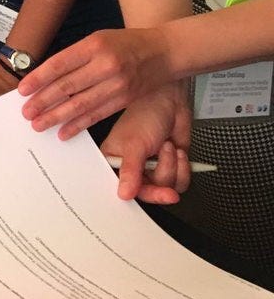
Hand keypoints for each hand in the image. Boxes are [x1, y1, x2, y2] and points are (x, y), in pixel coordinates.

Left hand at [18, 27, 173, 139]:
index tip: (22, 90)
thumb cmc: (125, 44)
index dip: (38, 78)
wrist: (164, 52)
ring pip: (81, 104)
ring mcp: (117, 84)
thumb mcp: (97, 39)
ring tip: (39, 124)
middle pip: (67, 86)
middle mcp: (105, 64)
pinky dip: (78, 125)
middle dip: (43, 101)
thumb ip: (74, 56)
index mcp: (94, 45)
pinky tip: (64, 132)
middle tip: (26, 112)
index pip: (59, 64)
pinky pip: (97, 115)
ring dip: (57, 117)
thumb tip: (44, 76)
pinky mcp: (125, 100)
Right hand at [99, 83, 191, 203]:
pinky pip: (181, 183)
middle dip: (160, 188)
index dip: (132, 196)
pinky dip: (183, 168)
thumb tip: (123, 194)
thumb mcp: (134, 144)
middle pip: (146, 194)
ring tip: (167, 148)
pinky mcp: (171, 167)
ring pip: (166, 188)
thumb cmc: (144, 115)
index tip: (145, 195)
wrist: (170, 102)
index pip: (120, 189)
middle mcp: (133, 168)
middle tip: (168, 192)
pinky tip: (176, 151)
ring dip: (172, 168)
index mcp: (114, 162)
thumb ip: (130, 171)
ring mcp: (153, 169)